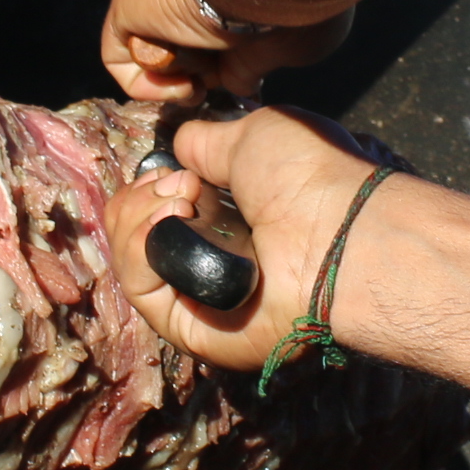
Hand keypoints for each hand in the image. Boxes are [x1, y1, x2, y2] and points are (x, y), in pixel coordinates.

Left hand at [99, 0, 354, 106]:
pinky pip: (119, 57)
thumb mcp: (287, 39)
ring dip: (176, 78)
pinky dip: (145, 84)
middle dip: (197, 71)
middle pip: (178, 38)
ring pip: (152, 48)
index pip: (207, 24)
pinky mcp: (126, 7)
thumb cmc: (294, 2)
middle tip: (213, 87)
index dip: (220, 61)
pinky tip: (181, 85)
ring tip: (199, 84)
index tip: (236, 77)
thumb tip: (240, 83)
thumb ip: (258, 62)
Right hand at [103, 105, 399, 371]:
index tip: (176, 172)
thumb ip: (206, 144)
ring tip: (182, 202)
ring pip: (132, 260)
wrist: (337, 230)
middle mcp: (213, 263)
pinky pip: (142, 290)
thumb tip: (179, 148)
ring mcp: (201, 300)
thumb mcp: (252, 138)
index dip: (150, 187)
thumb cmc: (309, 178)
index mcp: (231, 224)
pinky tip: (169, 223)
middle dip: (142, 199)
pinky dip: (139, 250)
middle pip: (137, 234)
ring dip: (139, 219)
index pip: (159, 212)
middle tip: (184, 187)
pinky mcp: (192, 331)